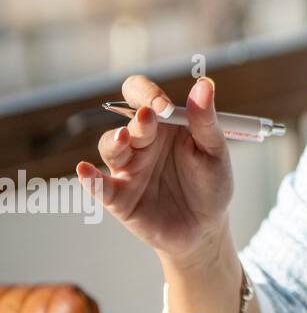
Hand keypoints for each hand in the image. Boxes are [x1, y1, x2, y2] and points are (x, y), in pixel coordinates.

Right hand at [77, 74, 234, 266]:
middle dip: (137, 118)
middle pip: (126, 119)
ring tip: (125, 138)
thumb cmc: (211, 185)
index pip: (143, 96)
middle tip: (150, 116)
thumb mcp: (215, 151)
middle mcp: (143, 143)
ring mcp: (128, 168)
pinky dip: (90, 178)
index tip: (163, 105)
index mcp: (165, 125)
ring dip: (114, 140)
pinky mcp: (119, 197)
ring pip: (110, 146)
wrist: (206, 228)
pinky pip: (99, 185)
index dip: (148, 93)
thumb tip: (205, 84)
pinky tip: (85, 169)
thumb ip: (206, 120)